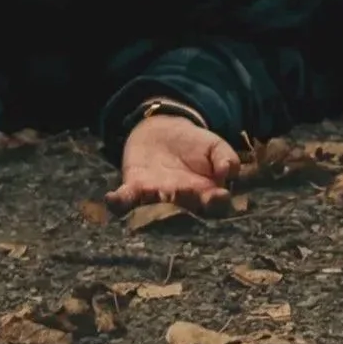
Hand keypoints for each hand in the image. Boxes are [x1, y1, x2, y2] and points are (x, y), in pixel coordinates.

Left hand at [110, 112, 238, 211]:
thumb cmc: (194, 146)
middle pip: (184, 210)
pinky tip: (113, 199)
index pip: (214, 206)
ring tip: (157, 194)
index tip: (221, 195)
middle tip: (187, 194)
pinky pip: (126, 200)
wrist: (163, 133)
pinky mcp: (134, 188)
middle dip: (185, 205)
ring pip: (156, 207)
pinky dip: (119, 202)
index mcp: (205, 195)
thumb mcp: (214, 146)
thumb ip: (225, 157)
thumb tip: (229, 173)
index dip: (217, 203)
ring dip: (154, 205)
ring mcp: (156, 198)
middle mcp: (180, 203)